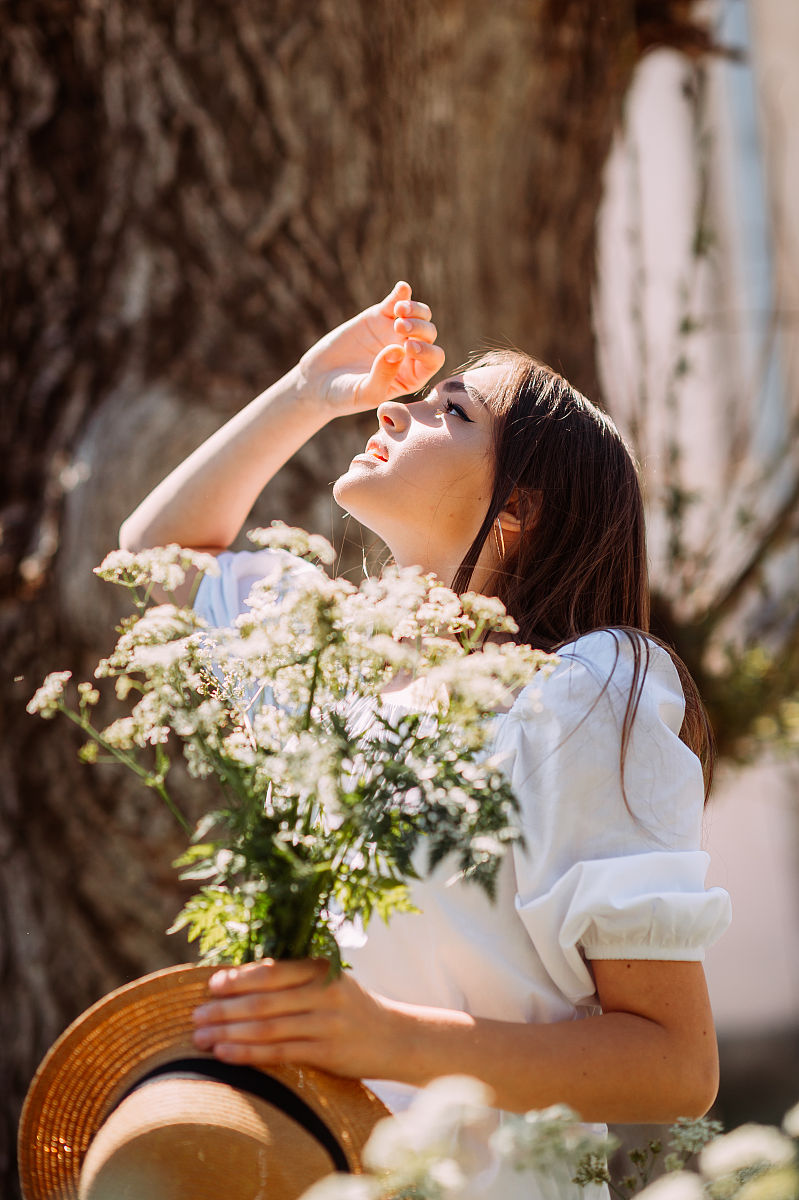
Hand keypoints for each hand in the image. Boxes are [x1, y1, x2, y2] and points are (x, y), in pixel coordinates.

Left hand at [192, 958, 400, 1078]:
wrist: (394, 1037)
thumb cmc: (349, 1007)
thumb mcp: (329, 982)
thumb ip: (293, 978)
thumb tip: (237, 978)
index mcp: (321, 969)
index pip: (272, 972)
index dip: (239, 978)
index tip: (211, 985)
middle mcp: (325, 993)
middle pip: (265, 1000)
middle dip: (225, 1008)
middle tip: (196, 1016)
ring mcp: (328, 1023)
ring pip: (268, 1027)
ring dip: (230, 1032)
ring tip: (201, 1039)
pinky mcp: (328, 1052)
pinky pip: (280, 1053)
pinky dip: (248, 1053)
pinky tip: (225, 1055)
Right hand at [297, 281, 444, 417]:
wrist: (317, 381)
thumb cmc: (344, 395)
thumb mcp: (365, 393)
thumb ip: (383, 376)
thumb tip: (399, 349)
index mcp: (412, 375)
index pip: (433, 359)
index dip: (427, 351)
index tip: (409, 347)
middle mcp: (408, 353)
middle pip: (428, 334)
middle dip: (419, 328)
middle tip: (399, 327)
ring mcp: (395, 333)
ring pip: (419, 315)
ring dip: (415, 310)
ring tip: (399, 311)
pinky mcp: (379, 317)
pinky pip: (396, 301)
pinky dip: (401, 293)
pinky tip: (402, 288)